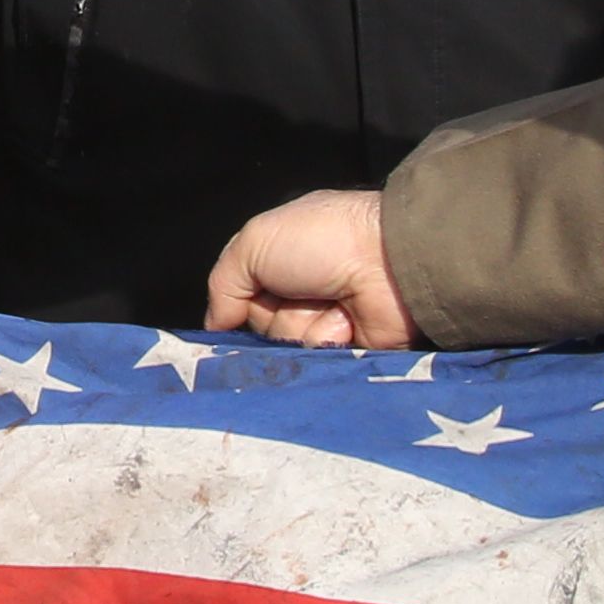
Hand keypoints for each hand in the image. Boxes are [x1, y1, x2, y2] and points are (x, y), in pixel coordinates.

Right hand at [206, 190, 411, 349]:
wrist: (389, 260)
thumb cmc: (322, 240)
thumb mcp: (254, 242)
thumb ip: (223, 284)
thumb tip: (215, 325)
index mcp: (281, 262)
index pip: (241, 298)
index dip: (238, 303)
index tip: (241, 302)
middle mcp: (303, 294)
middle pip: (262, 328)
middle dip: (274, 314)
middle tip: (297, 292)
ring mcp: (327, 325)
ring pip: (289, 348)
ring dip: (305, 325)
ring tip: (332, 303)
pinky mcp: (351, 352)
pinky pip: (319, 363)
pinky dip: (330, 340)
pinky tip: (348, 320)